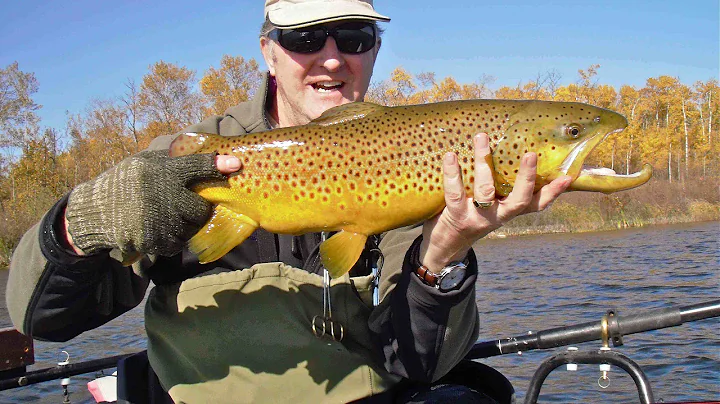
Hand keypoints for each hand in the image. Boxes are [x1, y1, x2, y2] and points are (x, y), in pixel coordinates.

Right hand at [64, 152, 240, 256]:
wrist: (94, 211)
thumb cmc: (127, 182)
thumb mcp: (147, 162)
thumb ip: (175, 160)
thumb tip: (212, 155)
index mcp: (161, 172)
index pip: (195, 166)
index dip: (215, 165)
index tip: (236, 165)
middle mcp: (160, 196)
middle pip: (200, 208)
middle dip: (199, 209)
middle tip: (188, 205)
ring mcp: (157, 220)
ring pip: (191, 228)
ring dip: (187, 224)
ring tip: (170, 215)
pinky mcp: (151, 241)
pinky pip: (177, 243)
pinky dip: (174, 238)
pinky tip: (161, 227)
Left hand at [419, 133, 571, 272]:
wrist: (445, 246)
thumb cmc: (469, 216)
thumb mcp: (490, 206)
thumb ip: (500, 188)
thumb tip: (507, 151)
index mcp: (508, 211)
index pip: (537, 204)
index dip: (553, 192)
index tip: (568, 177)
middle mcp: (497, 216)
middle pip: (519, 199)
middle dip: (526, 177)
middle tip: (531, 154)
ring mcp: (478, 217)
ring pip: (485, 189)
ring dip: (483, 162)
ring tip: (482, 138)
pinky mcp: (457, 215)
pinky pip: (455, 193)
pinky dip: (452, 173)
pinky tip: (451, 156)